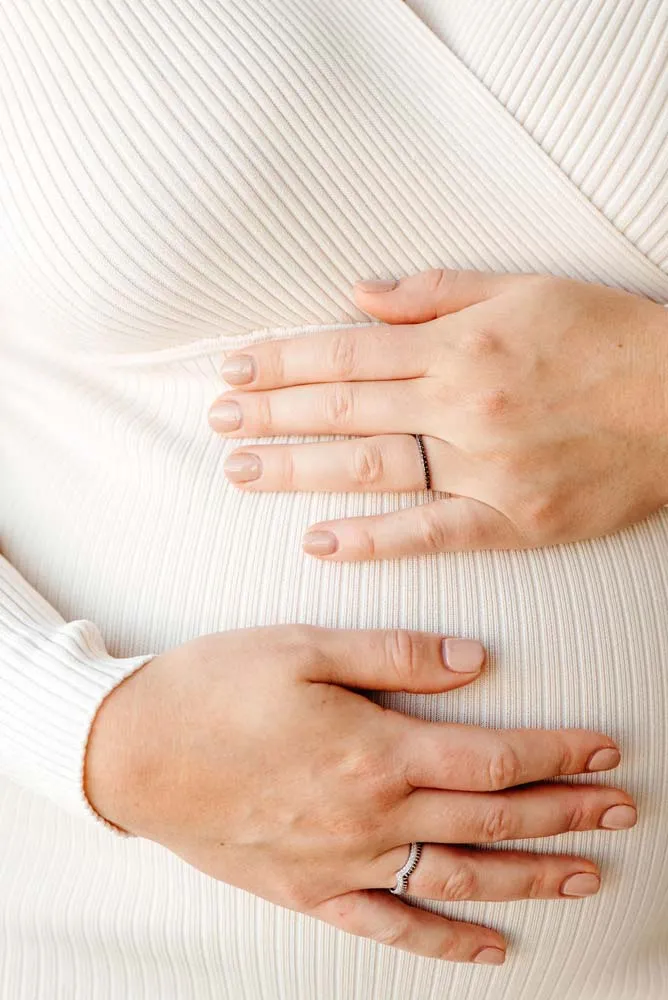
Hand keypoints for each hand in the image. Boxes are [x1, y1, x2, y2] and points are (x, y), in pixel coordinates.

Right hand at [85, 625, 635, 963]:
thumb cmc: (216, 688)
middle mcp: (371, 817)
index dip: (556, 754)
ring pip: (458, 881)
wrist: (134, 753)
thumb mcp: (304, 647)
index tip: (603, 749)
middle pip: (492, 823)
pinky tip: (491, 949)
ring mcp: (344, 864)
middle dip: (565, 814)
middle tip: (622, 810)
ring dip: (529, 878)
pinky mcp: (312, 892)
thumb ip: (394, 654)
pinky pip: (392, 927)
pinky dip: (447, 942)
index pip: (492, 761)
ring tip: (585, 875)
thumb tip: (474, 661)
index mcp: (376, 750)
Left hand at [210, 270, 667, 558]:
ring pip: (373, 467)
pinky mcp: (513, 518)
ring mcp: (486, 466)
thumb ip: (435, 291)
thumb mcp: (524, 289)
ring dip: (299, 471)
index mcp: (461, 344)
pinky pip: (431, 532)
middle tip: (216, 421)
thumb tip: (358, 295)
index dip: (283, 360)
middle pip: (345, 408)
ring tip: (241, 473)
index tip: (233, 367)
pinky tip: (319, 542)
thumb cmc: (605, 336)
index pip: (347, 352)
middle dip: (271, 413)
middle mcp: (463, 404)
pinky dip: (374, 540)